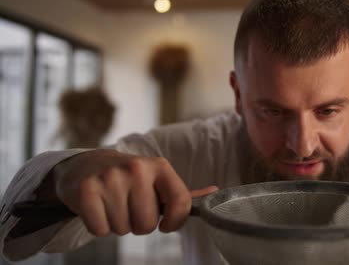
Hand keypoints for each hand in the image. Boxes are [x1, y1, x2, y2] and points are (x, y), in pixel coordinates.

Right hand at [52, 149, 216, 235]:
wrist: (86, 166)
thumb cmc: (129, 178)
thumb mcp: (157, 179)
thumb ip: (183, 192)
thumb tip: (215, 193)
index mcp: (160, 166)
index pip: (181, 202)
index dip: (175, 222)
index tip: (166, 225)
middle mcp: (137, 168)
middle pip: (147, 224)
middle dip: (139, 224)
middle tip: (130, 208)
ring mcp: (111, 177)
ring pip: (123, 229)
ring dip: (118, 225)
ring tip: (114, 205)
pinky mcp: (87, 190)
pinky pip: (100, 230)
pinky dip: (99, 226)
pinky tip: (98, 208)